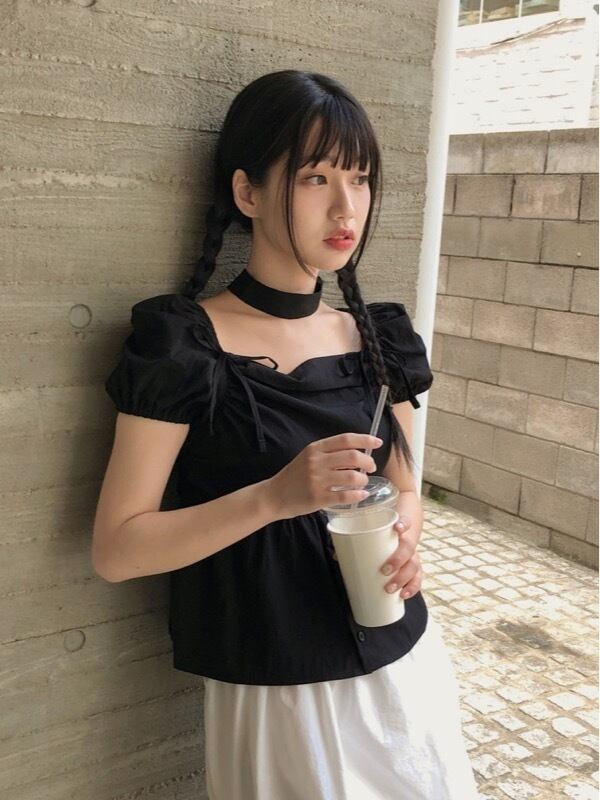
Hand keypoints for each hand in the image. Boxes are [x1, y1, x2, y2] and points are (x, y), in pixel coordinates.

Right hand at [265, 432, 382, 520]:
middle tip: (371, 467)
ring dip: (363, 479)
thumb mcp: (308, 457)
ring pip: (352, 476)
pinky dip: (358, 495)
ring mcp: (317, 480)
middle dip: (368, 461)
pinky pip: (345, 495)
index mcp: (315, 449)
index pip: (345, 439)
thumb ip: (329, 454)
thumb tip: (357, 454)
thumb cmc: (294, 476)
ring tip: (363, 482)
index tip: (377, 442)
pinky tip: (361, 495)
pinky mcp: (318, 498)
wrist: (274, 495)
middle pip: (352, 456)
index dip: (364, 439)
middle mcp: (316, 462)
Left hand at [333, 513, 422, 598]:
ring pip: (414, 566)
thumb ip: (355, 543)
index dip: (404, 524)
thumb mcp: (371, 538)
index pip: (406, 522)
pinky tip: (404, 594)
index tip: (397, 528)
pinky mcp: (414, 570)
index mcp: (399, 531)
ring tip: (389, 588)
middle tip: (385, 570)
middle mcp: (408, 543)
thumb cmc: (382, 539)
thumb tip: (336, 555)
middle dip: (398, 560)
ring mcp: (412, 557)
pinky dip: (412, 588)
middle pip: (409, 548)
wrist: (399, 540)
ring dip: (403, 578)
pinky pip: (417, 579)